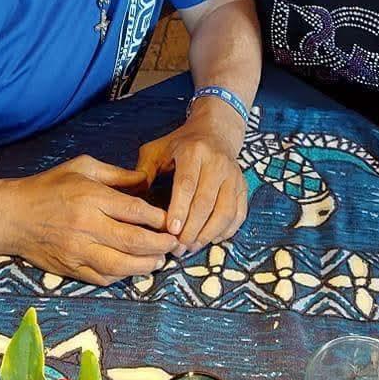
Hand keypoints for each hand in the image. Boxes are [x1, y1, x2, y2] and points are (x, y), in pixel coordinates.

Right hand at [0, 155, 178, 285]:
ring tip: (159, 260)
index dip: (158, 218)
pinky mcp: (70, 269)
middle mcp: (86, 226)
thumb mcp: (83, 166)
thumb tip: (146, 182)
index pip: (134, 211)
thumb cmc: (49, 186)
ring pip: (121, 265)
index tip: (170, 220)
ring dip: (146, 265)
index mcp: (91, 198)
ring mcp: (77, 251)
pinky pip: (103, 279)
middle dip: (160, 245)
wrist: (12, 216)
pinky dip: (123, 276)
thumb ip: (116, 175)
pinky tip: (133, 268)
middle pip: (133, 241)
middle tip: (174, 244)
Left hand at [136, 99, 247, 253]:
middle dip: (192, 229)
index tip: (172, 231)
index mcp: (194, 151)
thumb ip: (144, 172)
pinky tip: (210, 239)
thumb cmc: (181, 144)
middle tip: (178, 247)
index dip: (180, 209)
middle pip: (206, 202)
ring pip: (225, 211)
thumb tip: (134, 201)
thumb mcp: (157, 150)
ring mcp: (234, 175)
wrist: (214, 132)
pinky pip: (239, 214)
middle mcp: (217, 162)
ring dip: (208, 234)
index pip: (187, 184)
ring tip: (192, 247)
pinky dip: (226, 231)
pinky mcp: (243, 186)